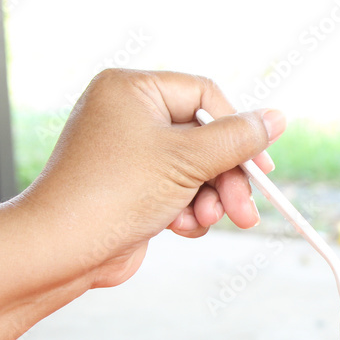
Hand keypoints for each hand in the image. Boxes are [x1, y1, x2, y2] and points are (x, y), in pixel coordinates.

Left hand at [17, 69, 285, 287]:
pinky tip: (180, 228)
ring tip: (205, 221)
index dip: (238, 130)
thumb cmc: (114, 193)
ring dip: (209, 198)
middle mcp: (127, 115)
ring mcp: (129, 153)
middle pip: (204, 138)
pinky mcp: (131, 187)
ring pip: (195, 169)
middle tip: (245, 209)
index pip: (205, 96)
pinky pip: (178, 191)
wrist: (62, 250)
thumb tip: (276, 118)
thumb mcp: (188, 160)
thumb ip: (238, 139)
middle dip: (226, 178)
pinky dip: (187, 211)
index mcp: (132, 90)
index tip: (260, 167)